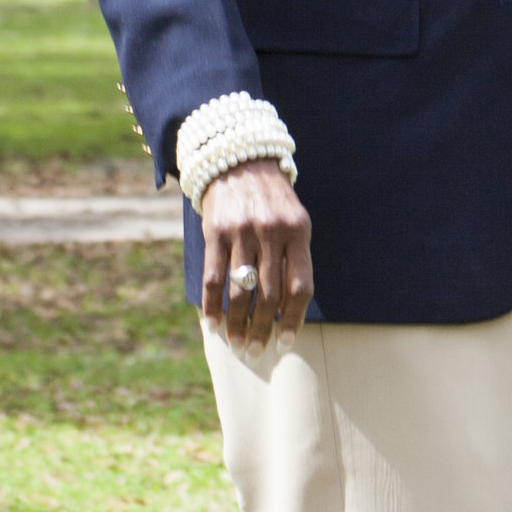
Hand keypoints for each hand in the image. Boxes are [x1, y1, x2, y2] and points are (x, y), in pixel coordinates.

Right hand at [199, 157, 315, 345]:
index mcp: (297, 232)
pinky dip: (212, 306)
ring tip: (238, 344)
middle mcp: (270, 232)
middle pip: (268, 294)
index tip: (285, 342)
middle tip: (257, 352)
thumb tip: (285, 310)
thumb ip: (292, 260)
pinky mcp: (215, 232)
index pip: (299, 285)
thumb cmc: (273, 201)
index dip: (293, 318)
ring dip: (237, 324)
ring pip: (239, 291)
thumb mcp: (294, 221)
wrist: (240, 160)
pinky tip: (213, 325)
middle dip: (263, 328)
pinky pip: (213, 278)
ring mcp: (241, 232)